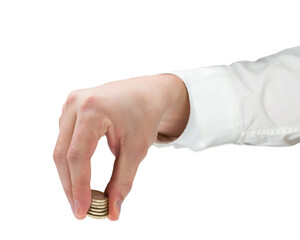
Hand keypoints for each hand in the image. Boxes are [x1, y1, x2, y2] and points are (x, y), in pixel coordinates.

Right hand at [53, 74, 189, 219]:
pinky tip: (80, 175)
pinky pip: (65, 139)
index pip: (78, 156)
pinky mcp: (70, 108)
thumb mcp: (137, 150)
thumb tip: (112, 211)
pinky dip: (71, 160)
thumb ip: (123, 181)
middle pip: (63, 154)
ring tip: (81, 196)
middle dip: (70, 185)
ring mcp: (70, 104)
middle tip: (79, 210)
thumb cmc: (145, 117)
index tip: (82, 211)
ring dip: (69, 174)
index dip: (79, 187)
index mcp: (92, 109)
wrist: (149, 93)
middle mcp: (75, 103)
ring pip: (61, 148)